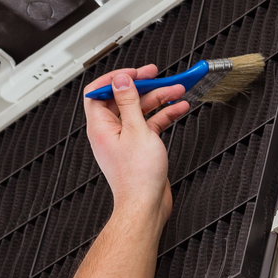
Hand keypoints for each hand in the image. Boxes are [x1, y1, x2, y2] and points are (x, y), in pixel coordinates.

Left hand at [82, 65, 189, 226]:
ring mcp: (125, 139)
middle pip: (124, 98)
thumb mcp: (135, 130)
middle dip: (143, 85)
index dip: (115, 78)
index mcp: (100, 126)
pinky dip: (164, 114)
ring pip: (140, 110)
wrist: (146, 205)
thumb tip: (121, 79)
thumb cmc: (137, 177)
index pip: (99, 91)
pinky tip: (178, 108)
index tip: (134, 72)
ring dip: (158, 98)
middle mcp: (110, 131)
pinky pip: (150, 123)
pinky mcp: (139, 146)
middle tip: (157, 75)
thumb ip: (128, 102)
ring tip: (176, 89)